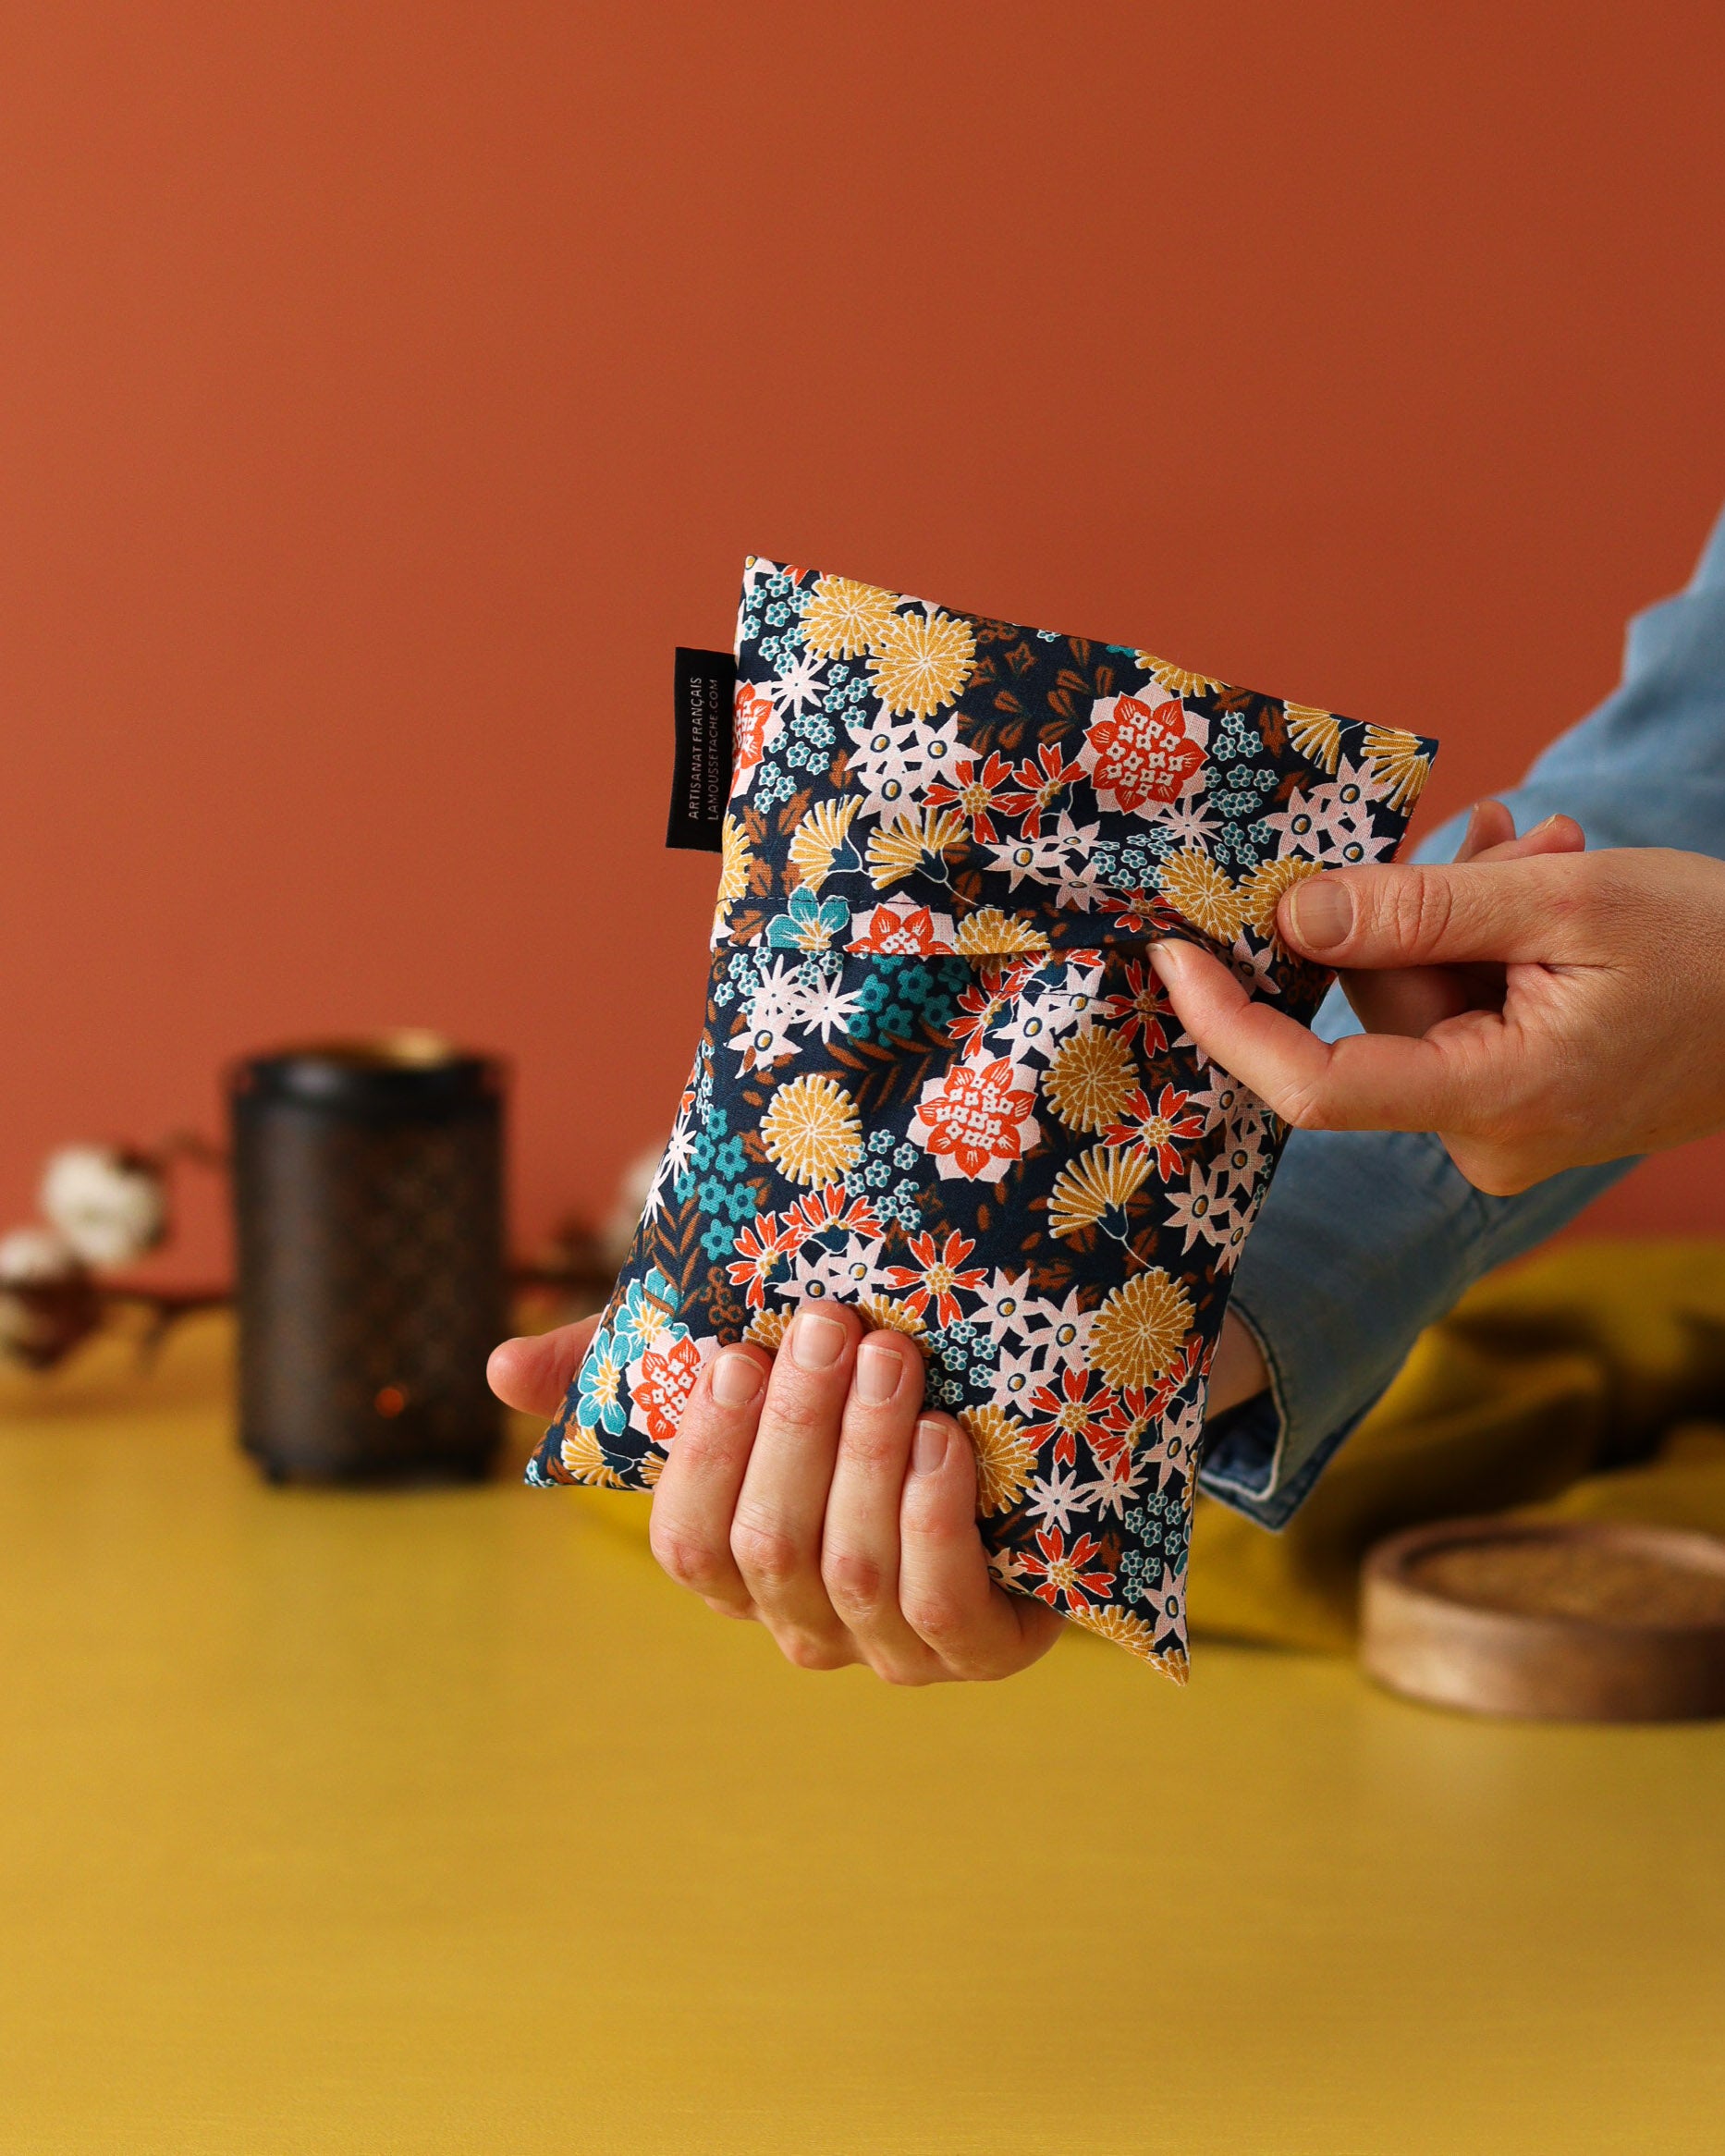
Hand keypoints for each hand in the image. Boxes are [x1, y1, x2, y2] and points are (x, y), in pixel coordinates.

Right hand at [489, 1306, 1064, 1682]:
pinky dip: (934, 1517)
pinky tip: (946, 1439)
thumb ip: (629, 1370)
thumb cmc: (852, 1404)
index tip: (734, 1352)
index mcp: (738, 1568)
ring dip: (868, 1454)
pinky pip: (940, 1604)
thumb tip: (498, 1368)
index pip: (687, 1543)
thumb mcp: (747, 1375)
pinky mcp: (978, 1649)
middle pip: (769, 1546)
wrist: (1017, 1443)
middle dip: (797, 1430)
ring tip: (891, 1357)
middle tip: (829, 1325)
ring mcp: (889, 1648)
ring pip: (852, 1568)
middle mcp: (802, 1625)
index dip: (707, 1452)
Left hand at [1148, 808, 1724, 1194]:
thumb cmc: (1720, 950)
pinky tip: (1551, 881)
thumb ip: (1421, 910)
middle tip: (1505, 832)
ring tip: (1555, 847)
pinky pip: (1462, 1015)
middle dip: (1415, 913)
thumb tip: (1290, 914)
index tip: (1172, 954)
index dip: (1230, 1022)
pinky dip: (1489, 944)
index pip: (1316, 1089)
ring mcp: (1508, 1131)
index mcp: (1498, 1104)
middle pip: (1377, 1016)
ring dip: (1466, 912)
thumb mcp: (1565, 901)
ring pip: (1421, 1002)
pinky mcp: (1523, 1106)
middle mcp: (1488, 1140)